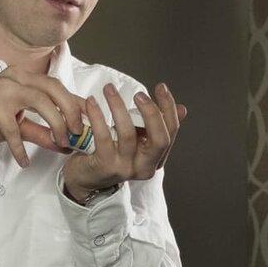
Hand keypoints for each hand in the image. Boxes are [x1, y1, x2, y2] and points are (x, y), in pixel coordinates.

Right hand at [0, 70, 97, 166]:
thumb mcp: (17, 127)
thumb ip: (41, 132)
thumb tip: (65, 144)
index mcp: (25, 77)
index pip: (58, 87)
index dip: (75, 105)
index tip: (88, 123)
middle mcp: (17, 76)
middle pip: (55, 89)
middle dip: (71, 111)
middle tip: (79, 133)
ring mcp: (4, 87)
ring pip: (41, 101)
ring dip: (55, 124)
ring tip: (61, 143)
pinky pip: (14, 126)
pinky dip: (20, 146)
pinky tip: (23, 161)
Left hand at [61, 83, 184, 201]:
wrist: (86, 178)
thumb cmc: (111, 155)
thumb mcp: (138, 140)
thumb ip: (156, 125)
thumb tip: (181, 110)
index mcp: (155, 158)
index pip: (170, 131)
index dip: (168, 108)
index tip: (160, 88)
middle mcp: (144, 166)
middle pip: (159, 139)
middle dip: (152, 112)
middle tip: (139, 93)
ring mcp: (125, 168)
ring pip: (128, 135)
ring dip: (119, 107)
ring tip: (109, 90)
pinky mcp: (105, 166)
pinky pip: (104, 137)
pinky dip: (97, 116)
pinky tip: (92, 102)